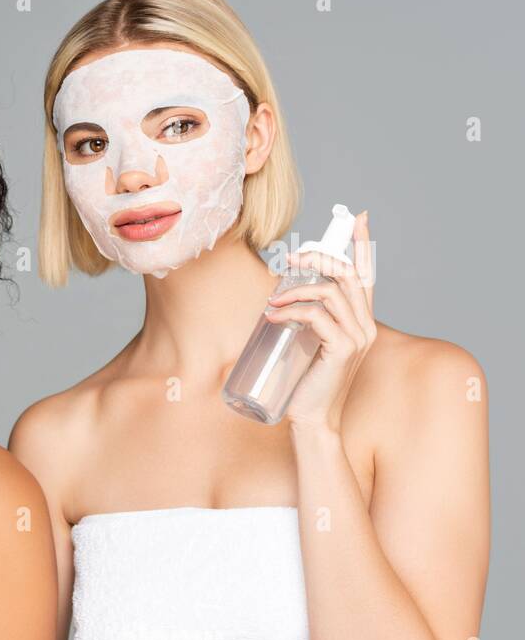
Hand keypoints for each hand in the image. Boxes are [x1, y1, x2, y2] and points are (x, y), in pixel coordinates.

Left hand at [265, 210, 375, 432]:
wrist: (312, 420)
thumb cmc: (306, 384)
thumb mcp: (308, 344)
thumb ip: (307, 321)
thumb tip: (279, 296)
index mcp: (360, 321)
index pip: (367, 274)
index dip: (363, 245)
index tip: (359, 218)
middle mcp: (365, 325)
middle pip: (347, 275)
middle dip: (318, 258)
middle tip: (289, 258)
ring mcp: (357, 337)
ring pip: (332, 292)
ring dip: (297, 288)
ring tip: (272, 298)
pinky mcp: (343, 349)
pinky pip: (317, 316)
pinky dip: (292, 310)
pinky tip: (272, 315)